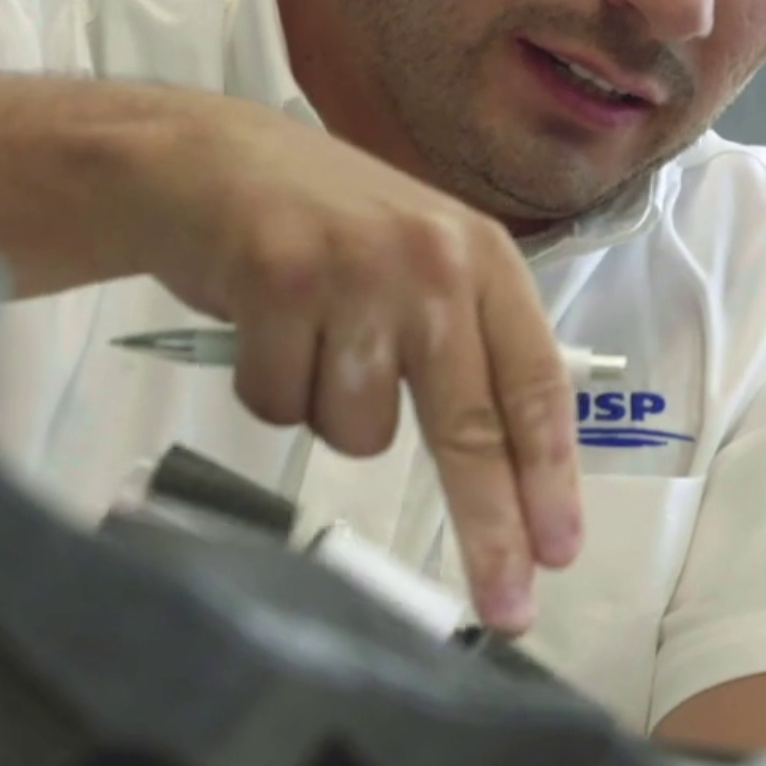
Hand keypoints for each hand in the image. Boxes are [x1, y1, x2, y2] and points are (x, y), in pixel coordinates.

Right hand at [129, 96, 582, 630]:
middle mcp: (429, 259)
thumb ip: (465, 332)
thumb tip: (515, 459)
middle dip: (489, 526)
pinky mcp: (277, 279)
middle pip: (469, 426)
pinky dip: (266, 386)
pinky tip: (259, 323)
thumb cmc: (319, 219)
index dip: (550, 471)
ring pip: (357, 431)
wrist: (206, 158)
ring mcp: (353, 268)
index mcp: (478, 252)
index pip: (533, 378)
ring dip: (328, 410)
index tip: (559, 548)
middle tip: (508, 607)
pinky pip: (280, 405)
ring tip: (307, 336)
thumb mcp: (416, 251)